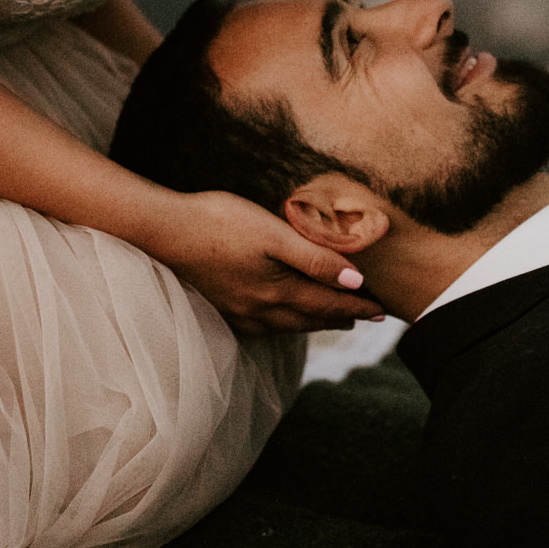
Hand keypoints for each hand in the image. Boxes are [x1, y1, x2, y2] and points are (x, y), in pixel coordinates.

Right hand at [143, 190, 383, 334]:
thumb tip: (355, 281)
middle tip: (368, 317)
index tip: (384, 310)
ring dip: (314, 322)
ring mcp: (238, 311)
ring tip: (334, 319)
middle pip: (311, 319)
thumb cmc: (220, 222)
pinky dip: (284, 324)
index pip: (328, 304)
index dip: (358, 307)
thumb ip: (315, 258)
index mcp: (277, 291)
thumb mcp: (274, 234)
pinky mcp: (221, 306)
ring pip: (288, 325)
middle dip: (341, 318)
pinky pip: (263, 326)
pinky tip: (282, 318)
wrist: (164, 231)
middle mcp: (260, 309)